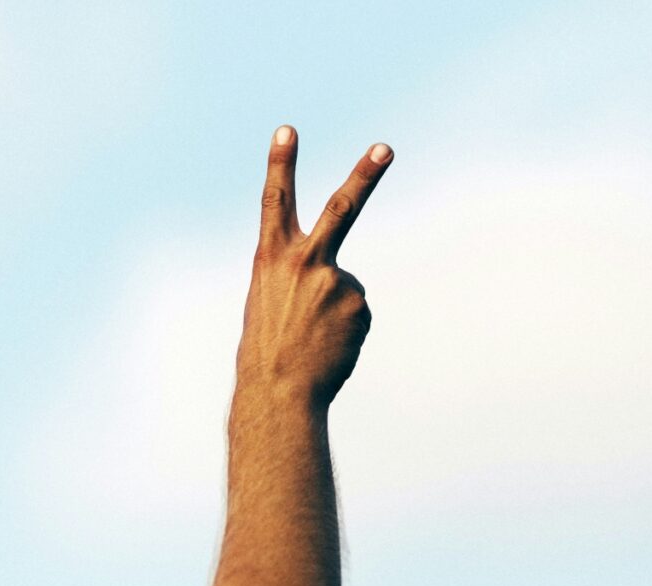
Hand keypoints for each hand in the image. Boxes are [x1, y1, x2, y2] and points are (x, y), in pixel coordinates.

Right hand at [235, 125, 393, 407]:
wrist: (279, 390)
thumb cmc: (267, 347)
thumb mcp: (266, 299)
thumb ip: (295, 275)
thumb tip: (338, 278)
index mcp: (270, 258)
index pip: (274, 202)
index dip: (279, 164)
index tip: (287, 130)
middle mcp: (304, 261)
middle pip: (340, 209)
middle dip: (364, 176)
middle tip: (385, 148)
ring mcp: (335, 281)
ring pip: (345, 285)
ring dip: (333, 310)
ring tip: (312, 337)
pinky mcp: (359, 303)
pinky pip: (357, 309)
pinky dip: (346, 327)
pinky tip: (329, 345)